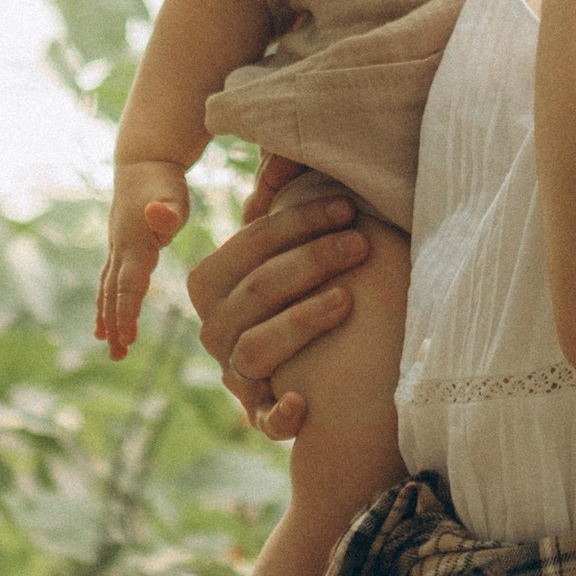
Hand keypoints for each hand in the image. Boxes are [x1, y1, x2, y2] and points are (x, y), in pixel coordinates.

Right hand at [96, 158, 190, 357]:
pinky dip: (107, 303)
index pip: (129, 284)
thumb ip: (168, 209)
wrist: (143, 160)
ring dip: (108, 319)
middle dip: (115, 325)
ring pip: (108, 290)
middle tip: (119, 356)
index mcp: (134, 243)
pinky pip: (110, 282)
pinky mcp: (119, 248)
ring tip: (111, 348)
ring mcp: (116, 248)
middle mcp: (120, 249)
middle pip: (114, 294)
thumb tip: (158, 215)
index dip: (127, 312)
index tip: (127, 339)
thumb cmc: (164, 179)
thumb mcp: (173, 192)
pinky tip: (105, 324)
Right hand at [185, 188, 369, 437]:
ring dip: (301, 321)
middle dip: (311, 261)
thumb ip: (286, 206)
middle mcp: (215, 328)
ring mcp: (237, 374)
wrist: (319, 372)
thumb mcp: (296, 248)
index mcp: (214, 282)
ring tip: (347, 299)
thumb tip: (288, 154)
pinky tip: (306, 403)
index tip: (348, 207)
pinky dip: (281, 414)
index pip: (247, 246)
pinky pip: (263, 420)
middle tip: (362, 243)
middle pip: (255, 292)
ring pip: (255, 348)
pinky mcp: (261, 415)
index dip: (297, 222)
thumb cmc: (311, 288)